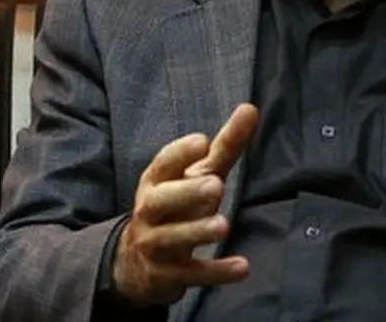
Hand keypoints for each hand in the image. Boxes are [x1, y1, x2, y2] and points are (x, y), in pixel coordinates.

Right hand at [113, 103, 259, 305]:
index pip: (163, 164)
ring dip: (197, 232)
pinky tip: (242, 268)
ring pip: (172, 238)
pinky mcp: (168, 275)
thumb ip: (224, 145)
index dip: (180, 153)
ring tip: (224, 226)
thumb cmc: (176, 205)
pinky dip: (215, 272)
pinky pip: (191, 274)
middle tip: (215, 185)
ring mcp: (156, 245)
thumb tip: (250, 108)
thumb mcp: (197, 174)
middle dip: (186, 192)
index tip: (201, 141)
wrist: (135, 263)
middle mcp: (150, 211)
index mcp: (156, 181)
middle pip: (161, 201)